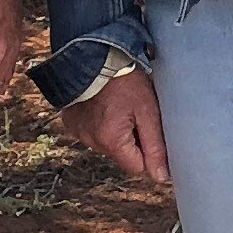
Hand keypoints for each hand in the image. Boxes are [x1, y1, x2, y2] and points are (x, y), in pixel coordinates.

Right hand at [61, 67, 170, 184]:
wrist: (93, 55)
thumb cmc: (124, 81)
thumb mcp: (148, 111)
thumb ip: (156, 146)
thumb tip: (162, 178)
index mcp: (111, 141)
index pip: (137, 167)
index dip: (148, 150)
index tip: (150, 128)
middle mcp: (91, 142)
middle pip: (122, 154)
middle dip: (132, 138)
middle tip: (135, 111)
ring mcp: (78, 132)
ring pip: (107, 143)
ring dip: (116, 130)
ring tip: (119, 104)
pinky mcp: (71, 123)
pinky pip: (92, 132)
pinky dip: (100, 122)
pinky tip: (105, 104)